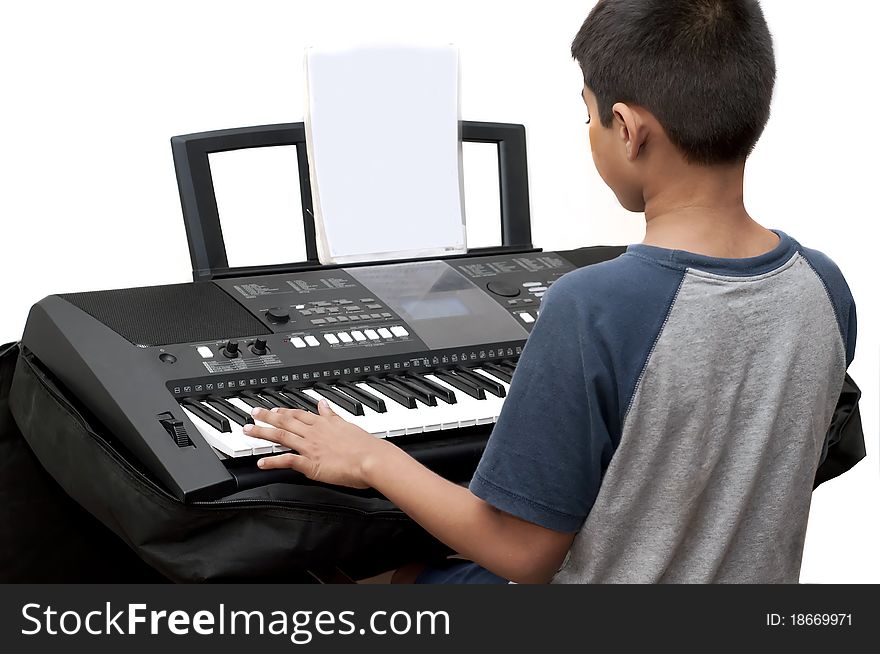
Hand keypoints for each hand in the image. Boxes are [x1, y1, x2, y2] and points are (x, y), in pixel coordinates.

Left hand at [243, 400, 388, 488]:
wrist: (372, 458)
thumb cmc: (365, 446)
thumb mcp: (347, 424)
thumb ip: (332, 415)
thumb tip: (324, 404)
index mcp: (323, 423)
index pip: (298, 414)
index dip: (283, 411)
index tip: (272, 409)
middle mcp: (314, 433)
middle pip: (285, 422)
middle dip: (266, 417)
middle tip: (251, 414)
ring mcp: (311, 447)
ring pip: (281, 436)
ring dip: (263, 433)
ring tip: (248, 431)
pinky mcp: (311, 464)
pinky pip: (287, 461)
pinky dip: (272, 462)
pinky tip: (261, 463)